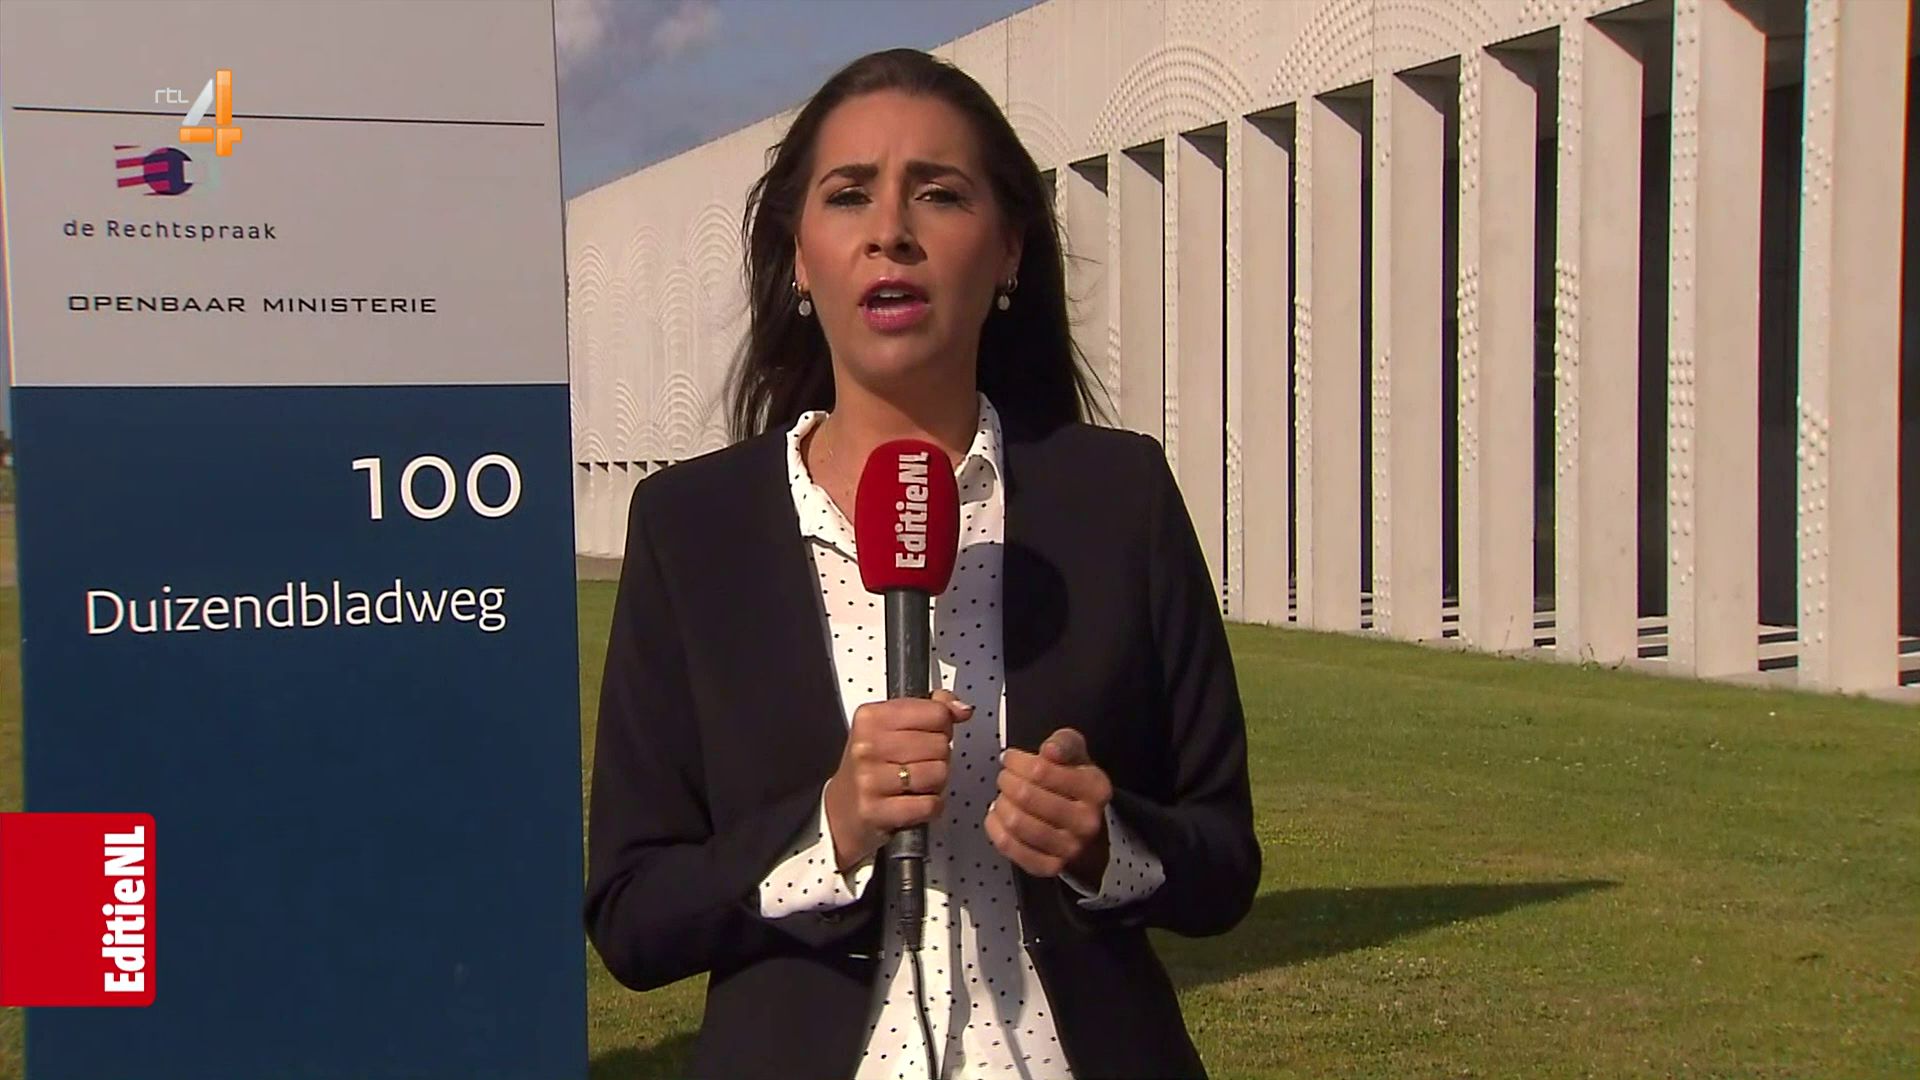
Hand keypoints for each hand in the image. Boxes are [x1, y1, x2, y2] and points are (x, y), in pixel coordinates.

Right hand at [823, 689, 971, 871]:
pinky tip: (913, 802)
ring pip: (939, 773)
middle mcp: (867, 745)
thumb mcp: (890, 729)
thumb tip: (961, 709)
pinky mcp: (876, 810)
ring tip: (915, 784)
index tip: (930, 734)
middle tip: (918, 764)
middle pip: (940, 744)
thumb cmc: (870, 768)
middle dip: (938, 757)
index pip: (936, 712)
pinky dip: (930, 806)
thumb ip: (929, 711)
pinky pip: (930, 804)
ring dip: (936, 783)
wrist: (841, 812)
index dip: (943, 726)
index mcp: (871, 717)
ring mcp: (870, 779)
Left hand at [985, 727, 1112, 882]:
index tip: (1011, 758)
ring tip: (1003, 796)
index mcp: (1096, 789)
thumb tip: (1050, 750)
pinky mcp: (1050, 866)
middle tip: (1005, 777)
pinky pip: (1010, 846)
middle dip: (1006, 780)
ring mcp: (1069, 847)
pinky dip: (995, 828)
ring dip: (1001, 803)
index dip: (1017, 761)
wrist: (1088, 832)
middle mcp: (1086, 821)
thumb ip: (1064, 743)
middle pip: (1026, 795)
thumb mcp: (1078, 756)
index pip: (1042, 770)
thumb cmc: (1077, 789)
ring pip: (1017, 822)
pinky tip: (998, 816)